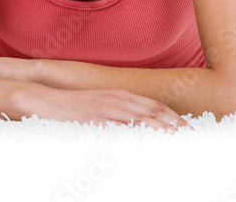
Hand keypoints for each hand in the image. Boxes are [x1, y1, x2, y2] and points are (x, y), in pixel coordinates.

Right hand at [31, 86, 188, 130]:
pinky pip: (119, 127)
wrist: (44, 100)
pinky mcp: (95, 118)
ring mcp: (106, 108)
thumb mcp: (97, 105)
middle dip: (173, 122)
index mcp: (118, 95)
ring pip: (140, 118)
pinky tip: (147, 140)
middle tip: (190, 134)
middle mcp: (115, 99)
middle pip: (151, 111)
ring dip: (161, 128)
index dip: (172, 115)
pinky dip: (136, 133)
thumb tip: (132, 126)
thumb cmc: (70, 106)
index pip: (152, 105)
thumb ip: (116, 113)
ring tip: (177, 137)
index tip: (186, 126)